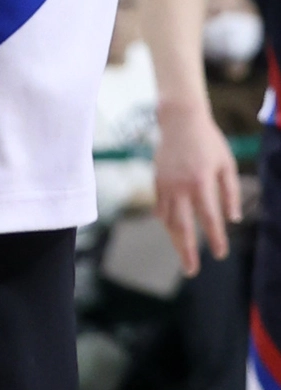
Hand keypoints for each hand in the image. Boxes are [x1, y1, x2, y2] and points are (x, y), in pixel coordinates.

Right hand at [153, 100, 243, 275]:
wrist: (180, 119)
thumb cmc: (208, 141)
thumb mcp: (227, 164)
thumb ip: (231, 192)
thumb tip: (233, 219)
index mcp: (201, 182)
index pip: (209, 218)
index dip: (216, 238)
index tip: (221, 254)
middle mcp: (180, 186)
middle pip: (182, 226)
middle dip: (187, 250)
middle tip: (191, 271)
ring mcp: (165, 183)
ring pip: (168, 220)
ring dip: (175, 241)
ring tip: (183, 257)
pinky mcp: (156, 180)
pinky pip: (159, 207)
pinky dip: (166, 222)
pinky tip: (172, 231)